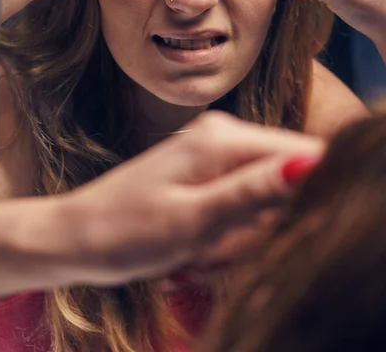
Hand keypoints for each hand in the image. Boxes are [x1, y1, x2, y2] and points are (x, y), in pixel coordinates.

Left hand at [58, 112, 322, 286]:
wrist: (77, 237)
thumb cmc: (125, 231)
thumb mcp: (194, 220)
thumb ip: (254, 191)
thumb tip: (310, 164)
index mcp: (223, 139)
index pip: (302, 153)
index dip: (303, 197)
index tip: (271, 231)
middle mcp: (222, 136)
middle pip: (282, 184)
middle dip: (257, 228)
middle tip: (214, 249)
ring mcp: (212, 154)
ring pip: (261, 204)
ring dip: (236, 239)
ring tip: (196, 251)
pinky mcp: (204, 173)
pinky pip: (238, 208)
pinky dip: (222, 236)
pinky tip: (193, 247)